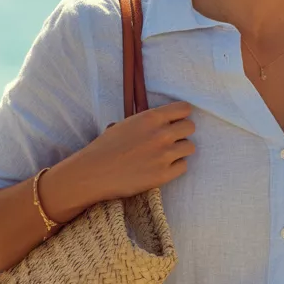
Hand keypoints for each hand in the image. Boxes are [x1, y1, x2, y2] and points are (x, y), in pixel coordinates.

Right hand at [45, 102, 195, 216]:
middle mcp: (161, 134)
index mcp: (151, 117)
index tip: (175, 121)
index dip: (181, 115)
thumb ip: (146, 121)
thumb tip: (159, 121)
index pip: (184, 109)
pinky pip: (183, 166)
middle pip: (190, 127)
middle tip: (170, 140)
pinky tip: (161, 167)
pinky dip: (175, 167)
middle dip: (182, 133)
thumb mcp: (124, 124)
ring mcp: (165, 155)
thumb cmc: (104, 148)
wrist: (93, 173)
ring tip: (165, 155)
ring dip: (180, 150)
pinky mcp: (164, 174)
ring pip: (190, 147)